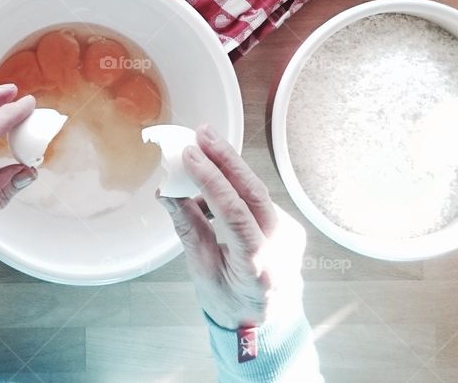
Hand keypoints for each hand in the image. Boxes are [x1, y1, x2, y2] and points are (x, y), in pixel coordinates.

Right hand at [158, 126, 306, 329]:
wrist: (267, 324)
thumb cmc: (230, 304)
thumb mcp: (201, 272)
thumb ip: (188, 229)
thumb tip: (167, 192)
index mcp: (257, 265)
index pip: (234, 211)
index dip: (210, 179)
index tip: (189, 155)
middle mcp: (281, 245)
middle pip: (253, 191)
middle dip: (225, 158)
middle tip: (201, 133)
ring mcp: (289, 234)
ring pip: (257, 191)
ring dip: (228, 169)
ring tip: (199, 152)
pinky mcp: (288, 226)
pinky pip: (258, 199)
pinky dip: (233, 187)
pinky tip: (211, 181)